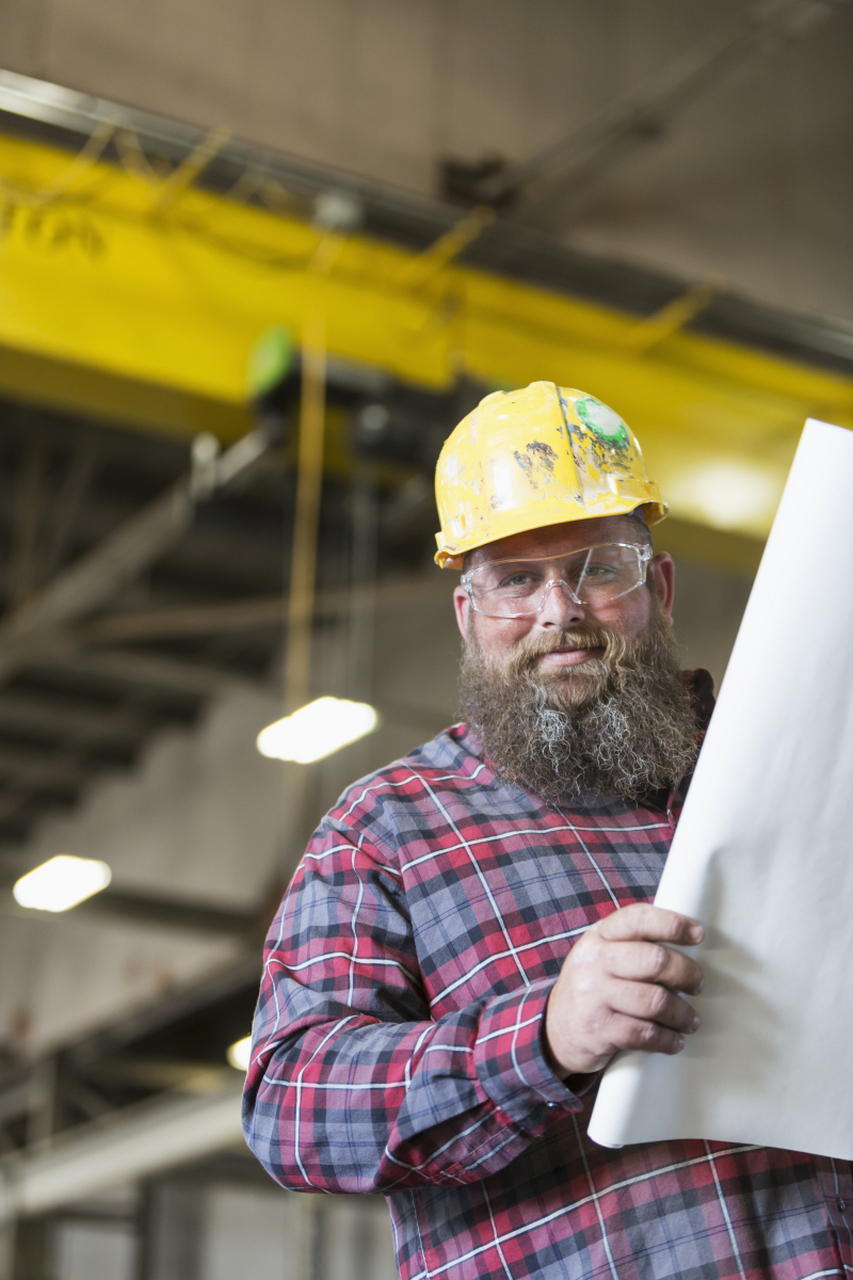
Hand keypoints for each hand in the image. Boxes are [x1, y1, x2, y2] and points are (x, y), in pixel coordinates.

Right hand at [544, 903, 703, 1077]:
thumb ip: (633, 944)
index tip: (698, 934)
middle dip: (687, 973)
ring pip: (655, 1000)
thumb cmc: (593, 988)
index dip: (672, 924)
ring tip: (690, 1020)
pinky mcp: (597, 1029)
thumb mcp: (602, 955)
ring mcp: (593, 995)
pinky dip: (667, 1039)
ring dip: (682, 1013)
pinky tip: (674, 1040)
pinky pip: (644, 1033)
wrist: (554, 1029)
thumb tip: (688, 939)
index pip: (638, 919)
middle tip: (697, 985)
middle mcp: (593, 961)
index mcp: (599, 936)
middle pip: (655, 960)